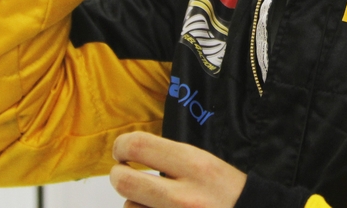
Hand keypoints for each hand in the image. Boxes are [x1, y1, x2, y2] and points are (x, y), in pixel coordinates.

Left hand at [109, 132, 246, 207]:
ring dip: (135, 204)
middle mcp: (182, 196)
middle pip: (124, 181)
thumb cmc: (228, 193)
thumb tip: (134, 152)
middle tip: (124, 175)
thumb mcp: (208, 166)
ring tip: (153, 202)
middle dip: (118, 176)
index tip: (123, 152)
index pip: (139, 146)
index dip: (122, 147)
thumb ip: (173, 160)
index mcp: (194, 165)